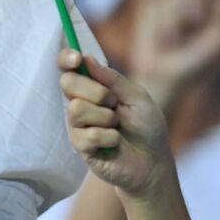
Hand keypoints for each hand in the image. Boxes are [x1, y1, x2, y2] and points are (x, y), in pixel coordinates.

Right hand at [60, 52, 173, 197]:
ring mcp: (78, 126)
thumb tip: (86, 59)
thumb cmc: (147, 127)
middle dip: (95, 91)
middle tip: (114, 103)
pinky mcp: (81, 147)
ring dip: (105, 117)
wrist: (152, 161)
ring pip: (76, 109)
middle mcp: (81, 103)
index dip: (66, 59)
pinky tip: (115, 143)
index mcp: (92, 87)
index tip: (76, 59)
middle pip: (68, 83)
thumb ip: (113, 79)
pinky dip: (109, 138)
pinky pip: (88, 134)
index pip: (68, 68)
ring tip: (116, 126)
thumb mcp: (137, 96)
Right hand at [129, 0, 219, 110]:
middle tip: (196, 21)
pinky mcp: (156, 4)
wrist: (161, 77)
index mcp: (218, 5)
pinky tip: (166, 40)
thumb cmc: (194, 65)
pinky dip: (166, 25)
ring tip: (179, 40)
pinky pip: (162, 6)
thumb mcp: (216, 46)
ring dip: (181, 18)